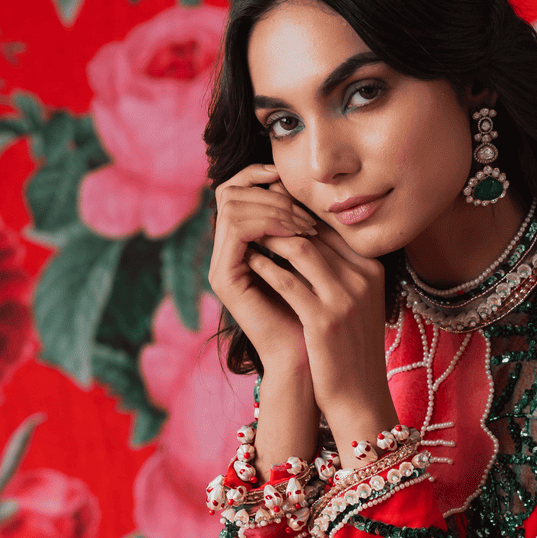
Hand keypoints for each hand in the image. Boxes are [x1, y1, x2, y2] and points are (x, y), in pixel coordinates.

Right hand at [208, 165, 318, 374]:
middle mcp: (225, 254)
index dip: (261, 177)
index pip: (237, 190)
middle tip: (305, 213)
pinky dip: (267, 224)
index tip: (295, 184)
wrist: (308, 359)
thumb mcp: (311, 263)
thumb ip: (300, 229)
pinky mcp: (224, 280)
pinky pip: (237, 231)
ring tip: (305, 226)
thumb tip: (305, 187)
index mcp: (241, 247)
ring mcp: (221, 267)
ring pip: (232, 206)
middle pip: (229, 191)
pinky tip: (296, 235)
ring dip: (273, 209)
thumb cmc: (315, 315)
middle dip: (270, 193)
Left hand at [246, 225, 395, 445]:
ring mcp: (346, 298)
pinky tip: (248, 263)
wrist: (360, 396)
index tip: (269, 213)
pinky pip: (286, 279)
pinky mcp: (325, 319)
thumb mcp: (355, 304)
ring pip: (300, 247)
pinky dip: (263, 266)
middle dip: (278, 221)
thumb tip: (304, 238)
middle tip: (251, 217)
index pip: (329, 228)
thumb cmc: (351, 350)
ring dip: (268, 237)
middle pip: (314, 231)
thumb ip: (340, 272)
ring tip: (247, 235)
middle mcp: (364, 278)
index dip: (295, 217)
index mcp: (372, 270)